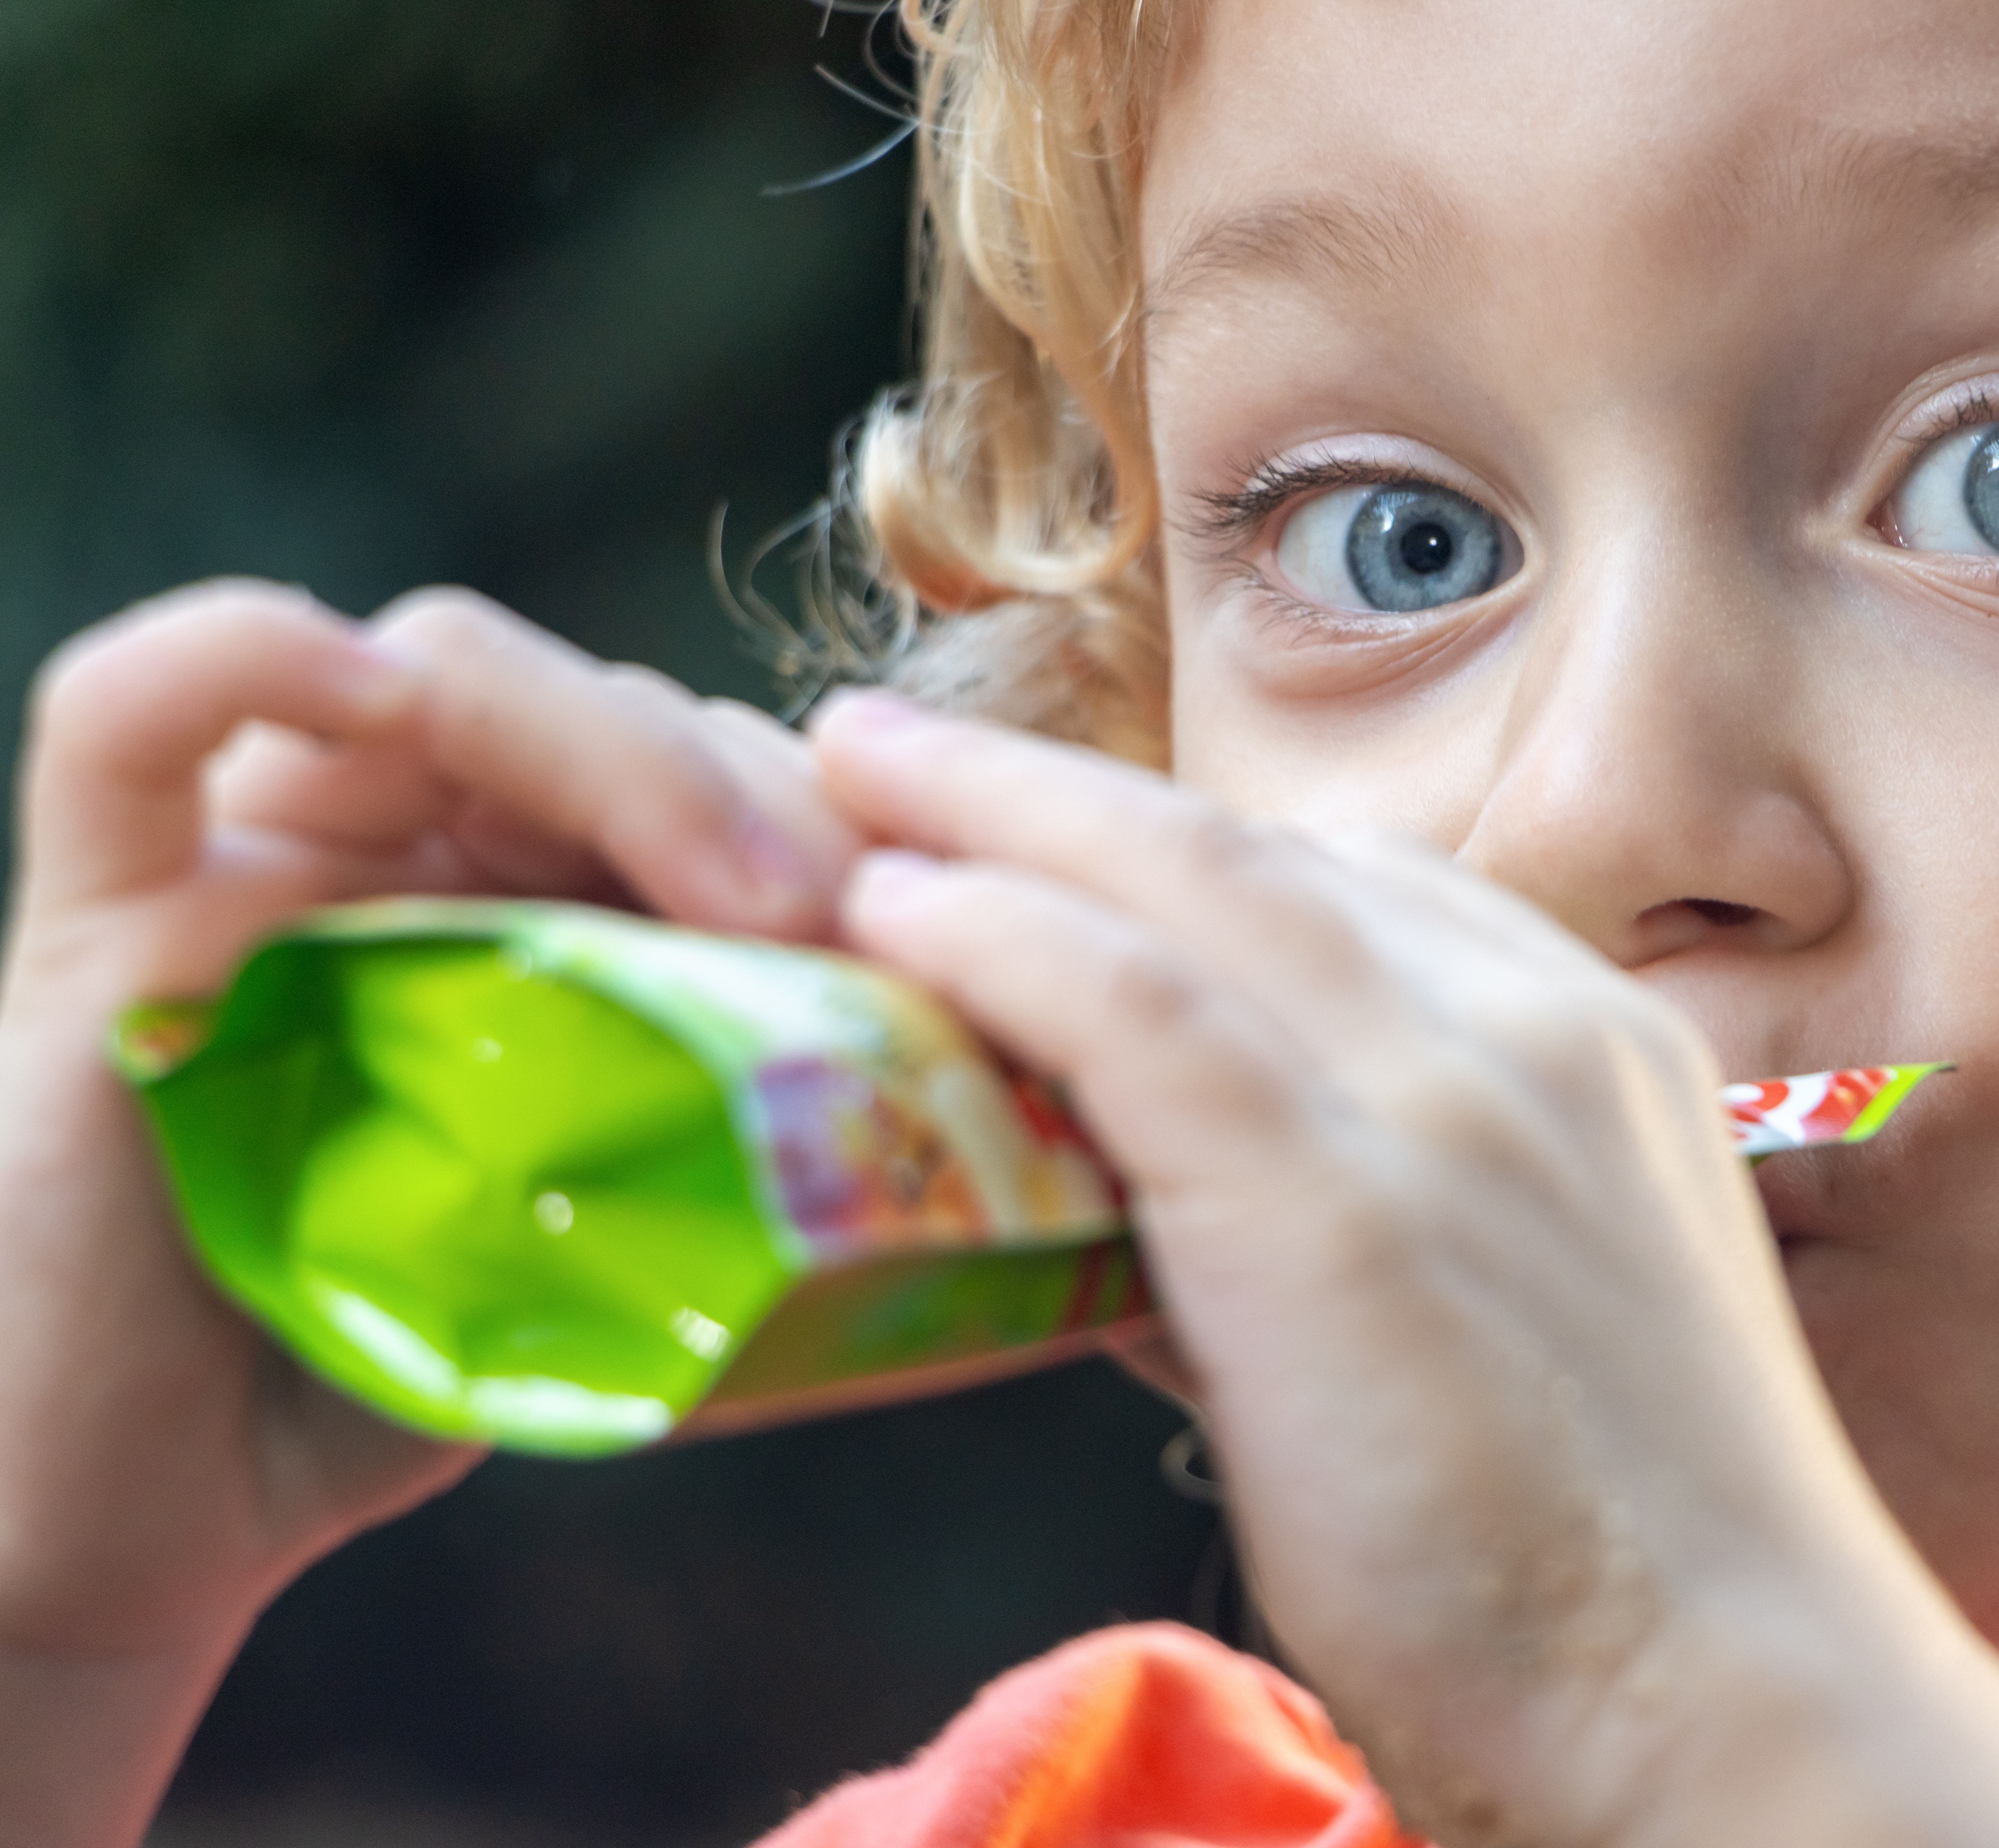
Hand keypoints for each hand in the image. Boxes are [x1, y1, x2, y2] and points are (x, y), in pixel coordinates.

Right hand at [0, 581, 858, 1846]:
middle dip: (752, 786)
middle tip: (849, 922)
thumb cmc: (395, 1361)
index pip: (692, 753)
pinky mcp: (97, 920)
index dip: (817, 811)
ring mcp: (243, 859)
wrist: (159, 1512)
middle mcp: (396, 843)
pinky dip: (257, 657)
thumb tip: (935, 1092)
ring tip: (744, 894)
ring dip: (621, 754)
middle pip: (598, 701)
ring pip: (442, 679)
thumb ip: (729, 1122)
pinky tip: (385, 689)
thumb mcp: (615, 1219)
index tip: (920, 935)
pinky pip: (132, 713)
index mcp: (525, 890)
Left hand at [811, 693, 1895, 1844]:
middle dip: (1057, 786)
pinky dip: (1004, 939)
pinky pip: (1133, 1009)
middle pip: (1254, 853)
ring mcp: (1447, 1100)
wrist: (1740, 1706)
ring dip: (995, 817)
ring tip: (851, 783)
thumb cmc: (1629, 1567)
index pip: (1366, 891)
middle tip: (901, 745)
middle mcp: (1534, 1033)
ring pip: (1184, 885)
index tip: (1063, 834)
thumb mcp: (1531, 1322)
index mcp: (1599, 1053)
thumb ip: (1382, 1220)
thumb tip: (1181, 1212)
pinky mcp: (1344, 1202)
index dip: (1185, 847)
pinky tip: (898, 913)